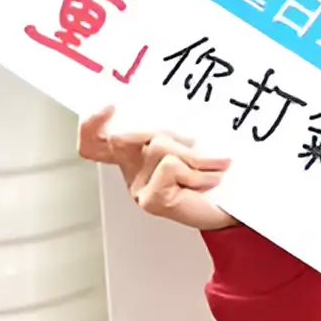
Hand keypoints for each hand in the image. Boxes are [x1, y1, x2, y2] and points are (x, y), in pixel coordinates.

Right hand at [80, 104, 241, 233]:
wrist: (230, 212)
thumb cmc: (210, 181)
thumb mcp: (188, 147)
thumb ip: (172, 134)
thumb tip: (175, 120)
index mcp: (134, 156)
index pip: (94, 142)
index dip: (91, 125)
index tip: (109, 107)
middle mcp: (132, 172)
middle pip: (126, 138)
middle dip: (164, 133)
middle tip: (194, 143)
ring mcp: (139, 188)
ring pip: (158, 146)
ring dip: (192, 155)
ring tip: (214, 165)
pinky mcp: (151, 200)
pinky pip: (172, 166)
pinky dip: (198, 171)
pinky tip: (213, 179)